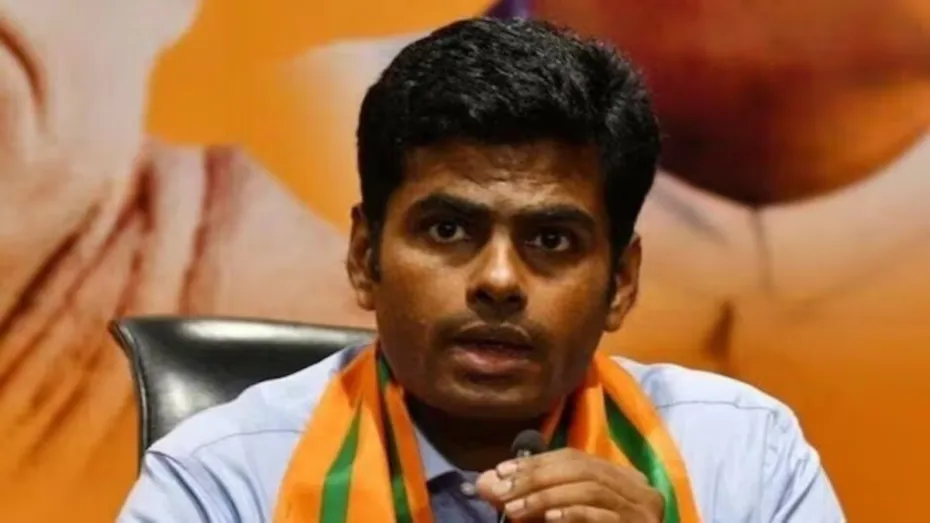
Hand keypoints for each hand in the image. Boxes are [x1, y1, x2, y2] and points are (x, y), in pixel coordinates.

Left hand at [475, 448, 663, 521]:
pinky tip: (550, 520)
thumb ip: (528, 496)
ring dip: (546, 498)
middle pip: (580, 468)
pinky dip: (573, 514)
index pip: (573, 457)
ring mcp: (642, 507)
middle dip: (536, 477)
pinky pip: (602, 514)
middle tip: (503, 491)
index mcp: (621, 476)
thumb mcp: (556, 513)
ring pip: (589, 488)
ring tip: (515, 509)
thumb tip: (484, 482)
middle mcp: (637, 486)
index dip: (535, 462)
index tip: (501, 471)